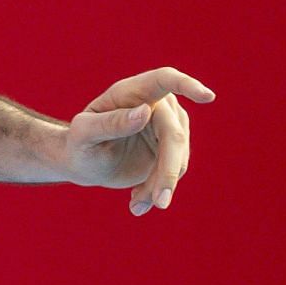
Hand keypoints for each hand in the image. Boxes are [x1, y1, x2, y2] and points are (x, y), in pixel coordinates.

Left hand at [63, 68, 215, 214]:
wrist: (84, 164)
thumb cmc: (78, 144)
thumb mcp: (84, 134)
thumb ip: (110, 123)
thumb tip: (146, 111)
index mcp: (131, 93)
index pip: (164, 79)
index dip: (186, 85)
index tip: (207, 96)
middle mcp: (155, 105)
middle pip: (174, 135)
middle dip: (167, 171)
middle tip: (158, 202)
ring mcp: (167, 126)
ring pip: (179, 157)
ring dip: (160, 185)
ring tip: (136, 205)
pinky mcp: (172, 149)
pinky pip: (176, 171)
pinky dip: (159, 189)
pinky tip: (138, 202)